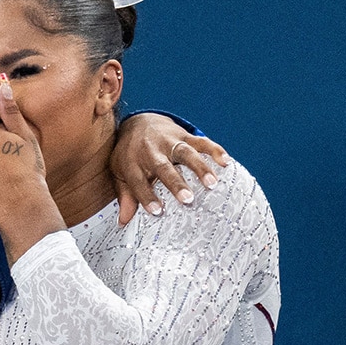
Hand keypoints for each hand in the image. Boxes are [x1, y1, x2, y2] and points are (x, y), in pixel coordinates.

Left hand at [110, 113, 229, 225]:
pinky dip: (214, 150)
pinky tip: (226, 162)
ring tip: (212, 184)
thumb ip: (125, 196)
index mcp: (132, 163)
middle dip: (175, 183)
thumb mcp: (120, 173)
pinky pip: (201, 141)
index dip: (146, 197)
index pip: (137, 181)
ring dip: (199, 167)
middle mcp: (150, 151)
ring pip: (185, 153)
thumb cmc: (130, 155)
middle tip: (188, 199)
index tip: (158, 212)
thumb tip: (123, 222)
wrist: (139, 122)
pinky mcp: (184, 135)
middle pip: (162, 167)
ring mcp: (169, 141)